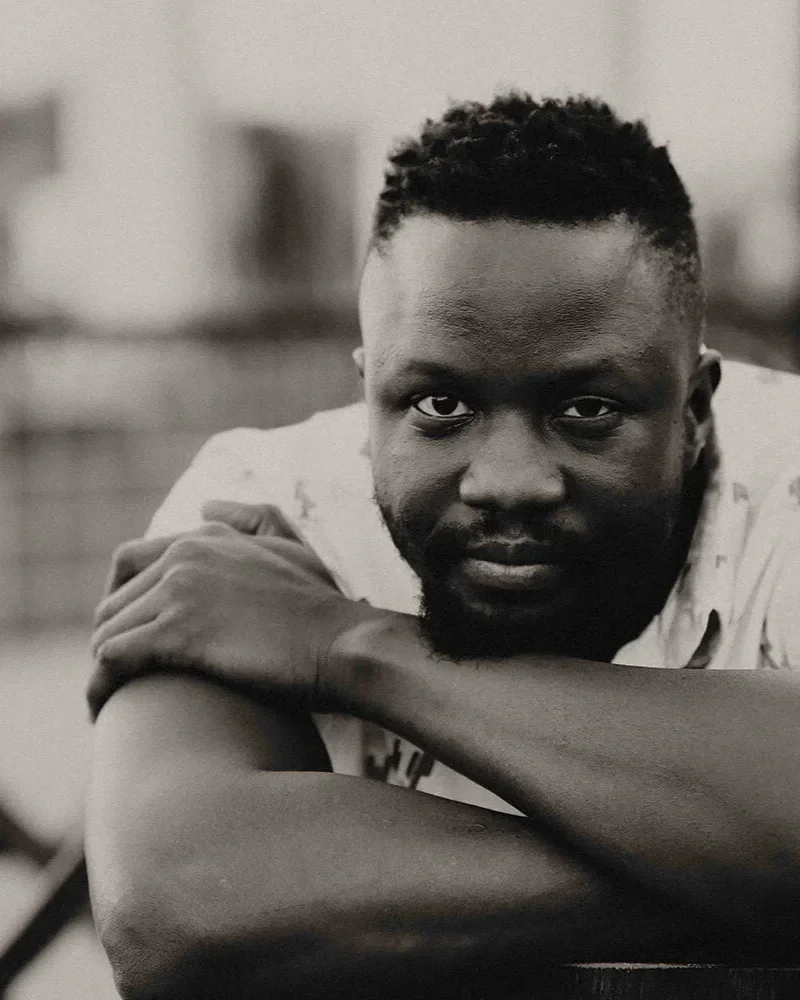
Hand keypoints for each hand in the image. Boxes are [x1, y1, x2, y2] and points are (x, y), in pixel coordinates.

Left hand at [89, 504, 377, 718]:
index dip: (122, 603)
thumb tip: (204, 504)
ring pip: (107, 630)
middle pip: (113, 599)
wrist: (344, 645)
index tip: (130, 637)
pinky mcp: (177, 632)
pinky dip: (99, 686)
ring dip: (102, 669)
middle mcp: (186, 554)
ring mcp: (179, 590)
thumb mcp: (293, 550)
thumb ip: (255, 520)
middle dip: (110, 639)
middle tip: (121, 677)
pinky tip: (105, 711)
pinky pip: (111, 658)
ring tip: (112, 700)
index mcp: (207, 536)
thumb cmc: (324, 611)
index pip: (130, 561)